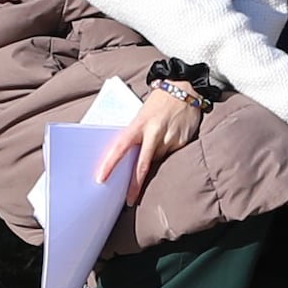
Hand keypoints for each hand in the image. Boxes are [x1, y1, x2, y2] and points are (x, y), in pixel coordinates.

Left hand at [91, 81, 201, 198]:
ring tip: (159, 140)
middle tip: (129, 200)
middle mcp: (154, 132)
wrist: (185, 87)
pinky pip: (171, 155)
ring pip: (158, 160)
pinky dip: (168, 152)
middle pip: (142, 165)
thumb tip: (128, 157)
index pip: (121, 147)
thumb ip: (136, 134)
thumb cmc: (158, 103)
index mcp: (139, 124)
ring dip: (154, 160)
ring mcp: (169, 138)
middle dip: (135, 185)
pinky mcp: (182, 142)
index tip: (101, 178)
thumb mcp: (142, 115)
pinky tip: (171, 137)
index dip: (110, 164)